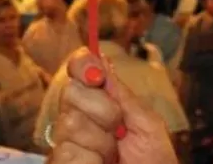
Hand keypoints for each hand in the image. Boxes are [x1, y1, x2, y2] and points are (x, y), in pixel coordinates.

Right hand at [46, 48, 177, 163]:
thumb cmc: (153, 160)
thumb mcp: (147, 123)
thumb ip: (122, 94)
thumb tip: (102, 59)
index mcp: (98, 100)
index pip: (77, 69)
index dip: (82, 64)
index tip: (97, 75)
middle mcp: (76, 117)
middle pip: (70, 92)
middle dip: (102, 110)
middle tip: (119, 131)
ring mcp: (65, 143)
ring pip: (69, 124)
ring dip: (101, 143)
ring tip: (112, 157)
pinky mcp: (60, 163)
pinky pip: (66, 153)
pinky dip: (91, 162)